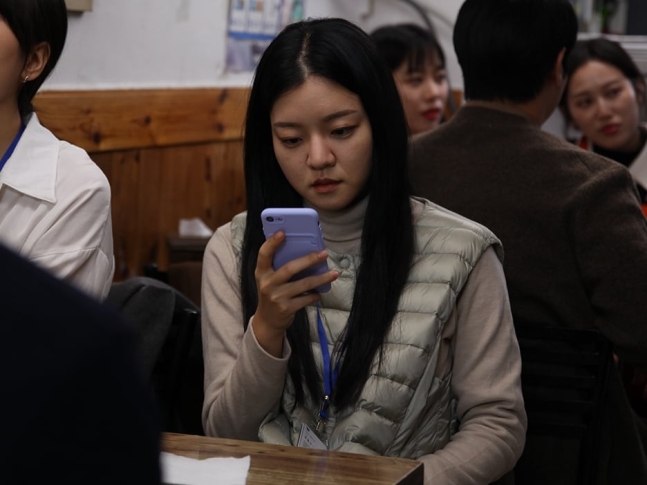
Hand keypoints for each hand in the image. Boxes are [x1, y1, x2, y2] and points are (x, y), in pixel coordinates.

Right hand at [252, 231, 337, 355]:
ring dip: (321, 278)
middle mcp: (267, 284)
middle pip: (290, 268)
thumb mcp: (269, 279)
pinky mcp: (286, 308)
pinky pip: (307, 299)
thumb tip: (304, 250)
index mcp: (261, 272)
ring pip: (303, 284)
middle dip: (309, 260)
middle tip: (324, 253)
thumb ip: (279, 267)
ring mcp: (277, 297)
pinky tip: (320, 292)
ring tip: (334, 273)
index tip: (283, 232)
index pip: (264, 254)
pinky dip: (315, 294)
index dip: (272, 243)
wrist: (267, 321)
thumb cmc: (272, 293)